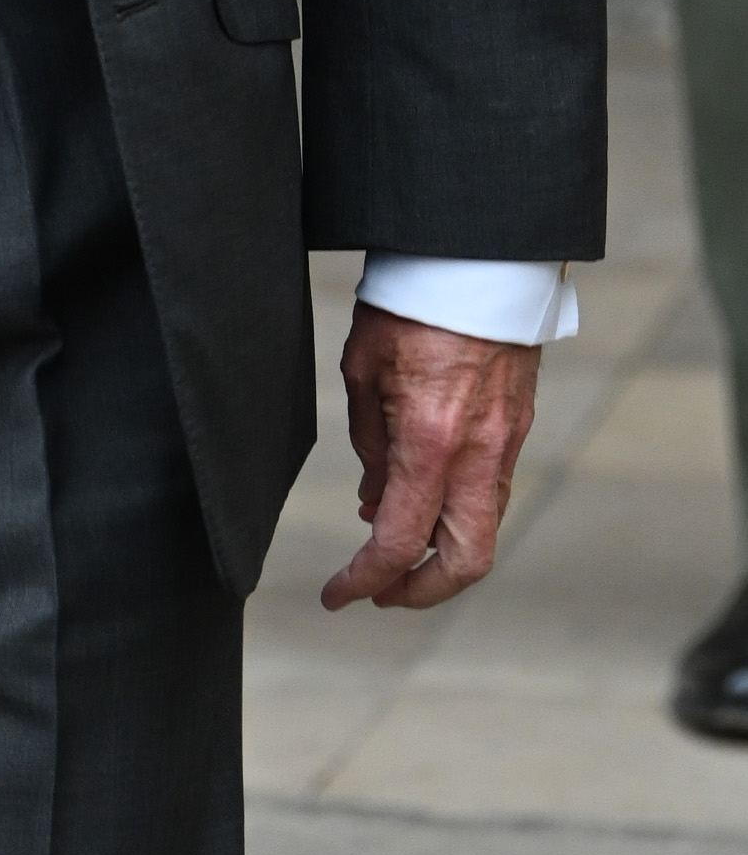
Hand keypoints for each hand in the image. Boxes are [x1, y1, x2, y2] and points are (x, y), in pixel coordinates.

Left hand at [322, 309, 542, 612]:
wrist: (477, 259)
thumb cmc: (410, 305)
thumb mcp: (362, 374)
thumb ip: (371, 448)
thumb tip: (377, 505)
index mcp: (430, 442)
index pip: (400, 542)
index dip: (365, 580)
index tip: (337, 595)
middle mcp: (477, 453)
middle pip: (467, 560)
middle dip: (421, 591)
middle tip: (378, 592)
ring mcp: (506, 443)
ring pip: (485, 529)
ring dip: (442, 554)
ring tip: (392, 553)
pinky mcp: (517, 428)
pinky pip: (490, 492)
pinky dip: (457, 514)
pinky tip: (419, 502)